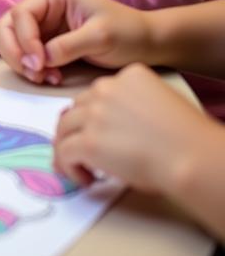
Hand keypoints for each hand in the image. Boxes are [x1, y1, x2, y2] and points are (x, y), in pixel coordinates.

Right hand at [0, 0, 154, 86]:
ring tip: (43, 77)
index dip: (24, 39)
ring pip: (13, 42)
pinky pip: (27, 55)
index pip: (21, 13)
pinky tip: (52, 78)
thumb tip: (42, 59)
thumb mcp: (100, 36)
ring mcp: (44, 26)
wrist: (148, 45)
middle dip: (14, 51)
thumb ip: (68, 45)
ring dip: (21, 62)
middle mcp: (44, 8)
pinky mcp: (48, 44)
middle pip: (7, 26)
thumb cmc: (129, 32)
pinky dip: (33, 69)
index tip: (40, 63)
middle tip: (33, 73)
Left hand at [54, 63, 207, 190]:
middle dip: (78, 129)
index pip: (99, 92)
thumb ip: (133, 106)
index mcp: (129, 76)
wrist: (192, 157)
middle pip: (77, 108)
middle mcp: (106, 89)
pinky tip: (84, 178)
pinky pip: (63, 152)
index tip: (100, 132)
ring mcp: (93, 114)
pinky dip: (68, 167)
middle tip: (83, 150)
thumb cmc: (187, 140)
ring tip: (83, 167)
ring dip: (69, 148)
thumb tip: (116, 130)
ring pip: (64, 128)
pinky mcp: (87, 141)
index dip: (96, 114)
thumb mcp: (161, 105)